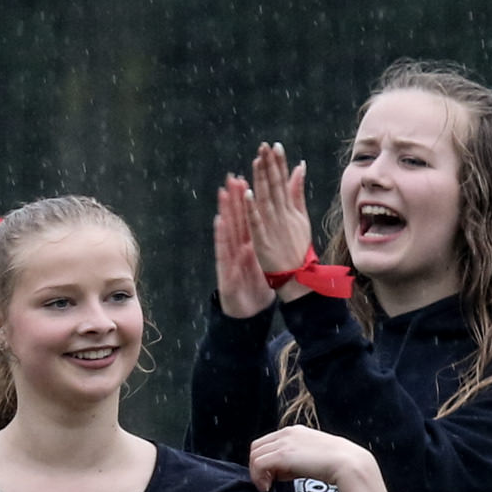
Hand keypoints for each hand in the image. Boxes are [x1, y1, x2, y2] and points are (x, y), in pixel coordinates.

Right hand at [212, 177, 274, 318]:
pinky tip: (219, 221)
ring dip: (225, 212)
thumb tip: (272, 227)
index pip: (249, 218)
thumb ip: (266, 242)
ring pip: (227, 231)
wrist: (248, 315)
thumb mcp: (264, 263)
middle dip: (234, 199)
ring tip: (224, 192)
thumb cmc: (256, 288)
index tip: (249, 178)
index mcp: (250, 245)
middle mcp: (238, 248)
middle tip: (233, 177)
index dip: (248, 199)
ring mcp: (230, 258)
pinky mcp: (226, 270)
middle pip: (236, 221)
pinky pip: (223, 251)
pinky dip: (221, 236)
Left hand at [244, 143, 313, 278]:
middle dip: (270, 166)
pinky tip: (248, 193)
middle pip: (274, 187)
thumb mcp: (301, 217)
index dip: (279, 164)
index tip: (275, 146)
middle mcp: (281, 215)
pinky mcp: (262, 240)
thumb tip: (300, 166)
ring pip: (265, 200)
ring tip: (257, 161)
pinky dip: (252, 208)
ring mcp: (272, 227)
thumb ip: (298, 192)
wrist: (297, 275)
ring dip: (261, 181)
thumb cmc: (297, 246)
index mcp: (289, 209)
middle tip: (264, 146)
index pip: (283, 181)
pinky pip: (256, 222)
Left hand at [247, 424, 372, 491]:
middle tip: (268, 482)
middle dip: (258, 467)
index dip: (266, 460)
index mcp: (294, 431)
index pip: (267, 442)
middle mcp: (287, 433)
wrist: (349, 463)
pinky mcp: (283, 455)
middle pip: (257, 447)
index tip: (273, 476)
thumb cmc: (337, 463)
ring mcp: (284, 442)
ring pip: (254, 456)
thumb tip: (280, 472)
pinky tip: (267, 488)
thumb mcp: (312, 456)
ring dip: (257, 474)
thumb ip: (295, 460)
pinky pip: (258, 464)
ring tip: (267, 487)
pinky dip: (258, 477)